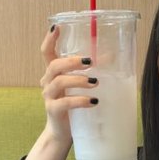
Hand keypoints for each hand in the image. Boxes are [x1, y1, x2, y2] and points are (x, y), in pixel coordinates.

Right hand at [39, 25, 98, 145]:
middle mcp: (48, 81)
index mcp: (53, 72)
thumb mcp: (81, 87)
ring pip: (59, 82)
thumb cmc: (73, 106)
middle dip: (72, 61)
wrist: (63, 133)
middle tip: (90, 61)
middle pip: (54, 65)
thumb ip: (92, 72)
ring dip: (79, 80)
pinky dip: (80, 101)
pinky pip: (64, 103)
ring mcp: (49, 96)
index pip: (46, 52)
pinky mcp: (53, 111)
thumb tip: (112, 56)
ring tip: (95, 82)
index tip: (56, 26)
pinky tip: (93, 101)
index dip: (50, 39)